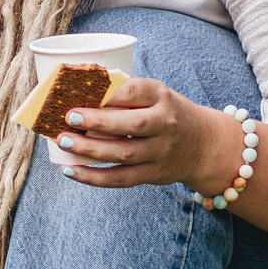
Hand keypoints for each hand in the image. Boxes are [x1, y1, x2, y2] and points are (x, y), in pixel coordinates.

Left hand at [29, 74, 243, 194]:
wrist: (203, 144)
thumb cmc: (165, 113)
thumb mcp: (154, 95)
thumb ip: (124, 93)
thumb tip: (77, 90)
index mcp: (162, 97)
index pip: (136, 91)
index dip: (109, 93)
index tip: (82, 92)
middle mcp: (165, 124)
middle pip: (131, 125)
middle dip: (97, 122)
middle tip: (68, 117)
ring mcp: (160, 152)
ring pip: (124, 154)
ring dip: (90, 150)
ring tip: (64, 142)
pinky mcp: (153, 174)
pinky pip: (121, 179)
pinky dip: (94, 177)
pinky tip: (71, 170)